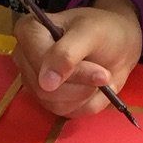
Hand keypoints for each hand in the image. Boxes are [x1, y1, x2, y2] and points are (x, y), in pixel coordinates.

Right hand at [13, 0, 142, 116]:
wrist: (117, 46)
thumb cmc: (103, 31)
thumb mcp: (90, 34)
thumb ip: (67, 54)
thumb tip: (46, 83)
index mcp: (29, 32)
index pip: (37, 60)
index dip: (66, 70)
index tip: (99, 73)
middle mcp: (25, 59)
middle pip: (44, 88)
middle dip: (81, 83)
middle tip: (105, 73)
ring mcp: (35, 82)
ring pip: (56, 103)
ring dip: (86, 94)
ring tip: (100, 77)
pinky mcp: (48, 101)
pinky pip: (66, 112)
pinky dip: (88, 103)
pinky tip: (94, 87)